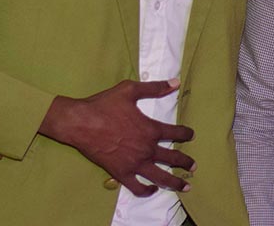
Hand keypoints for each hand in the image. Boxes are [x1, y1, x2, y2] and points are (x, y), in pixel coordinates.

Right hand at [39, 79, 194, 195]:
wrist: (80, 122)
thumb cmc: (104, 105)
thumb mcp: (131, 90)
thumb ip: (155, 88)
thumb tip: (176, 82)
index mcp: (151, 129)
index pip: (177, 133)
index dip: (186, 134)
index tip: (191, 135)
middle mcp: (146, 149)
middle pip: (173, 158)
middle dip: (186, 162)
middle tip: (193, 166)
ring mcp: (134, 163)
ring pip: (160, 176)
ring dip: (175, 182)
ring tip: (185, 186)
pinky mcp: (120, 173)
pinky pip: (137, 187)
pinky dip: (147, 190)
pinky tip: (152, 189)